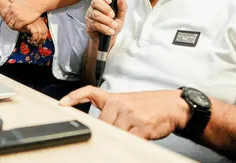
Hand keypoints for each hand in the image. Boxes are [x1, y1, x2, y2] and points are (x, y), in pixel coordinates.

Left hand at [2, 0, 43, 30]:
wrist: (36, 5)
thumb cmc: (28, 3)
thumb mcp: (18, 0)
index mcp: (11, 6)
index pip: (3, 14)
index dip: (4, 18)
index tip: (7, 19)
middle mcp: (13, 11)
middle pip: (7, 20)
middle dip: (9, 23)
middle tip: (12, 24)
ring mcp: (17, 16)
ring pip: (11, 24)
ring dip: (13, 26)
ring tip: (16, 26)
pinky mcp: (22, 21)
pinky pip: (16, 27)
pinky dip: (18, 28)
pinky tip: (20, 27)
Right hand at [21, 17, 48, 46]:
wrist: (15, 21)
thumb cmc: (22, 24)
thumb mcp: (30, 26)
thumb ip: (35, 30)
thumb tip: (38, 38)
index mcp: (39, 20)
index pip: (45, 29)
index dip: (44, 36)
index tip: (43, 41)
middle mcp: (38, 20)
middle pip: (44, 31)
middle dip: (42, 39)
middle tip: (39, 43)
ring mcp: (34, 22)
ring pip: (40, 32)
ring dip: (38, 39)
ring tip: (36, 42)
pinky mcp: (30, 24)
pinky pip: (35, 33)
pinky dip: (34, 38)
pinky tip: (32, 39)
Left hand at [59, 86, 189, 139]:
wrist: (172, 106)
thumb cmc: (149, 106)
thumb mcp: (128, 102)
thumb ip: (112, 112)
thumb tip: (98, 128)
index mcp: (115, 97)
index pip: (90, 93)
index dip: (74, 97)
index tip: (62, 103)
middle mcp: (120, 104)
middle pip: (101, 123)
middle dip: (105, 131)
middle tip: (114, 132)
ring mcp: (131, 115)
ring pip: (114, 133)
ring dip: (120, 137)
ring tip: (130, 132)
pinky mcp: (141, 127)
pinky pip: (129, 140)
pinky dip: (130, 143)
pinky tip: (136, 138)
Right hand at [85, 0, 126, 47]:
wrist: (109, 39)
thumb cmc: (113, 25)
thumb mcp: (121, 17)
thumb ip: (122, 7)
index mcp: (102, 2)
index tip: (110, 1)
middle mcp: (94, 7)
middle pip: (95, 2)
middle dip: (106, 9)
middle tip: (113, 15)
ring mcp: (90, 15)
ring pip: (96, 14)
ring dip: (107, 20)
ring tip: (114, 26)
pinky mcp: (89, 25)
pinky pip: (95, 24)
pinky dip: (104, 28)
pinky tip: (110, 31)